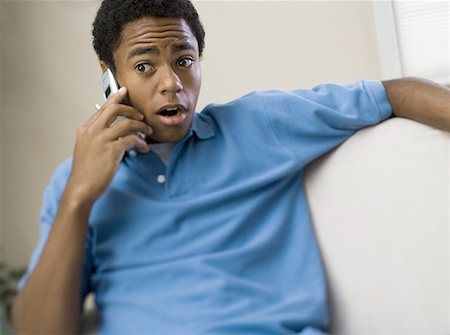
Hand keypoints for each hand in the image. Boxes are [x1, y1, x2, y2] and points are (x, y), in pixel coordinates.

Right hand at [65, 87, 152, 205]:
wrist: (81, 188)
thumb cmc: (86, 172)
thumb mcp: (87, 148)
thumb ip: (98, 136)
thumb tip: (116, 130)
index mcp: (86, 129)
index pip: (103, 108)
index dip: (116, 98)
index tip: (124, 91)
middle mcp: (92, 131)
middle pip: (115, 109)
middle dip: (132, 110)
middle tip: (141, 117)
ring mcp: (102, 140)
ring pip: (127, 123)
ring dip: (141, 127)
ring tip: (147, 133)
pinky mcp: (112, 151)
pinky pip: (132, 139)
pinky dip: (140, 142)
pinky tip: (143, 148)